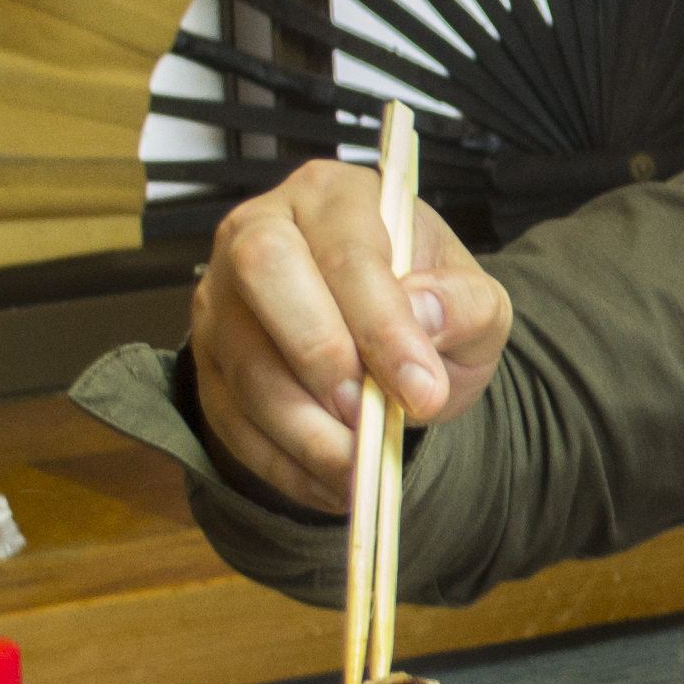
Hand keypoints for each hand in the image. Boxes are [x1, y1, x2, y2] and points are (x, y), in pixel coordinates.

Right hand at [189, 160, 510, 511]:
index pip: (346, 250)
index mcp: (335, 198)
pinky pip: (230, 420)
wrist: (394, 344)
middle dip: (321, 356)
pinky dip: (285, 464)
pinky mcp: (206, 363)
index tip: (420, 390)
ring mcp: (220, 298)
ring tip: (362, 465)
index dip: (381, 325)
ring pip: (243, 361)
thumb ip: (465, 304)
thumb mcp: (477, 304)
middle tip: (371, 418)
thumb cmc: (429, 308)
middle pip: (263, 272)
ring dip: (305, 428)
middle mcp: (260, 229)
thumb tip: (425, 312)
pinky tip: (335, 485)